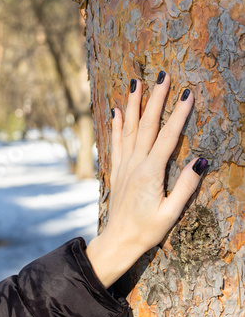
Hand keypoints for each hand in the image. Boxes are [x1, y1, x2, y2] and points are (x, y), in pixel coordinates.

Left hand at [86, 71, 207, 287]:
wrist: (118, 240)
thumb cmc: (147, 230)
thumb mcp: (172, 213)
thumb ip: (186, 186)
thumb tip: (201, 161)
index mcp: (151, 173)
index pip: (168, 137)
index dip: (179, 114)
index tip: (187, 93)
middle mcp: (135, 164)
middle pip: (146, 125)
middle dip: (156, 98)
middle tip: (162, 75)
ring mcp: (123, 165)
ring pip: (128, 128)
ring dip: (134, 104)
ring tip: (136, 82)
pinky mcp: (116, 169)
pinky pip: (115, 142)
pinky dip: (116, 125)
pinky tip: (116, 110)